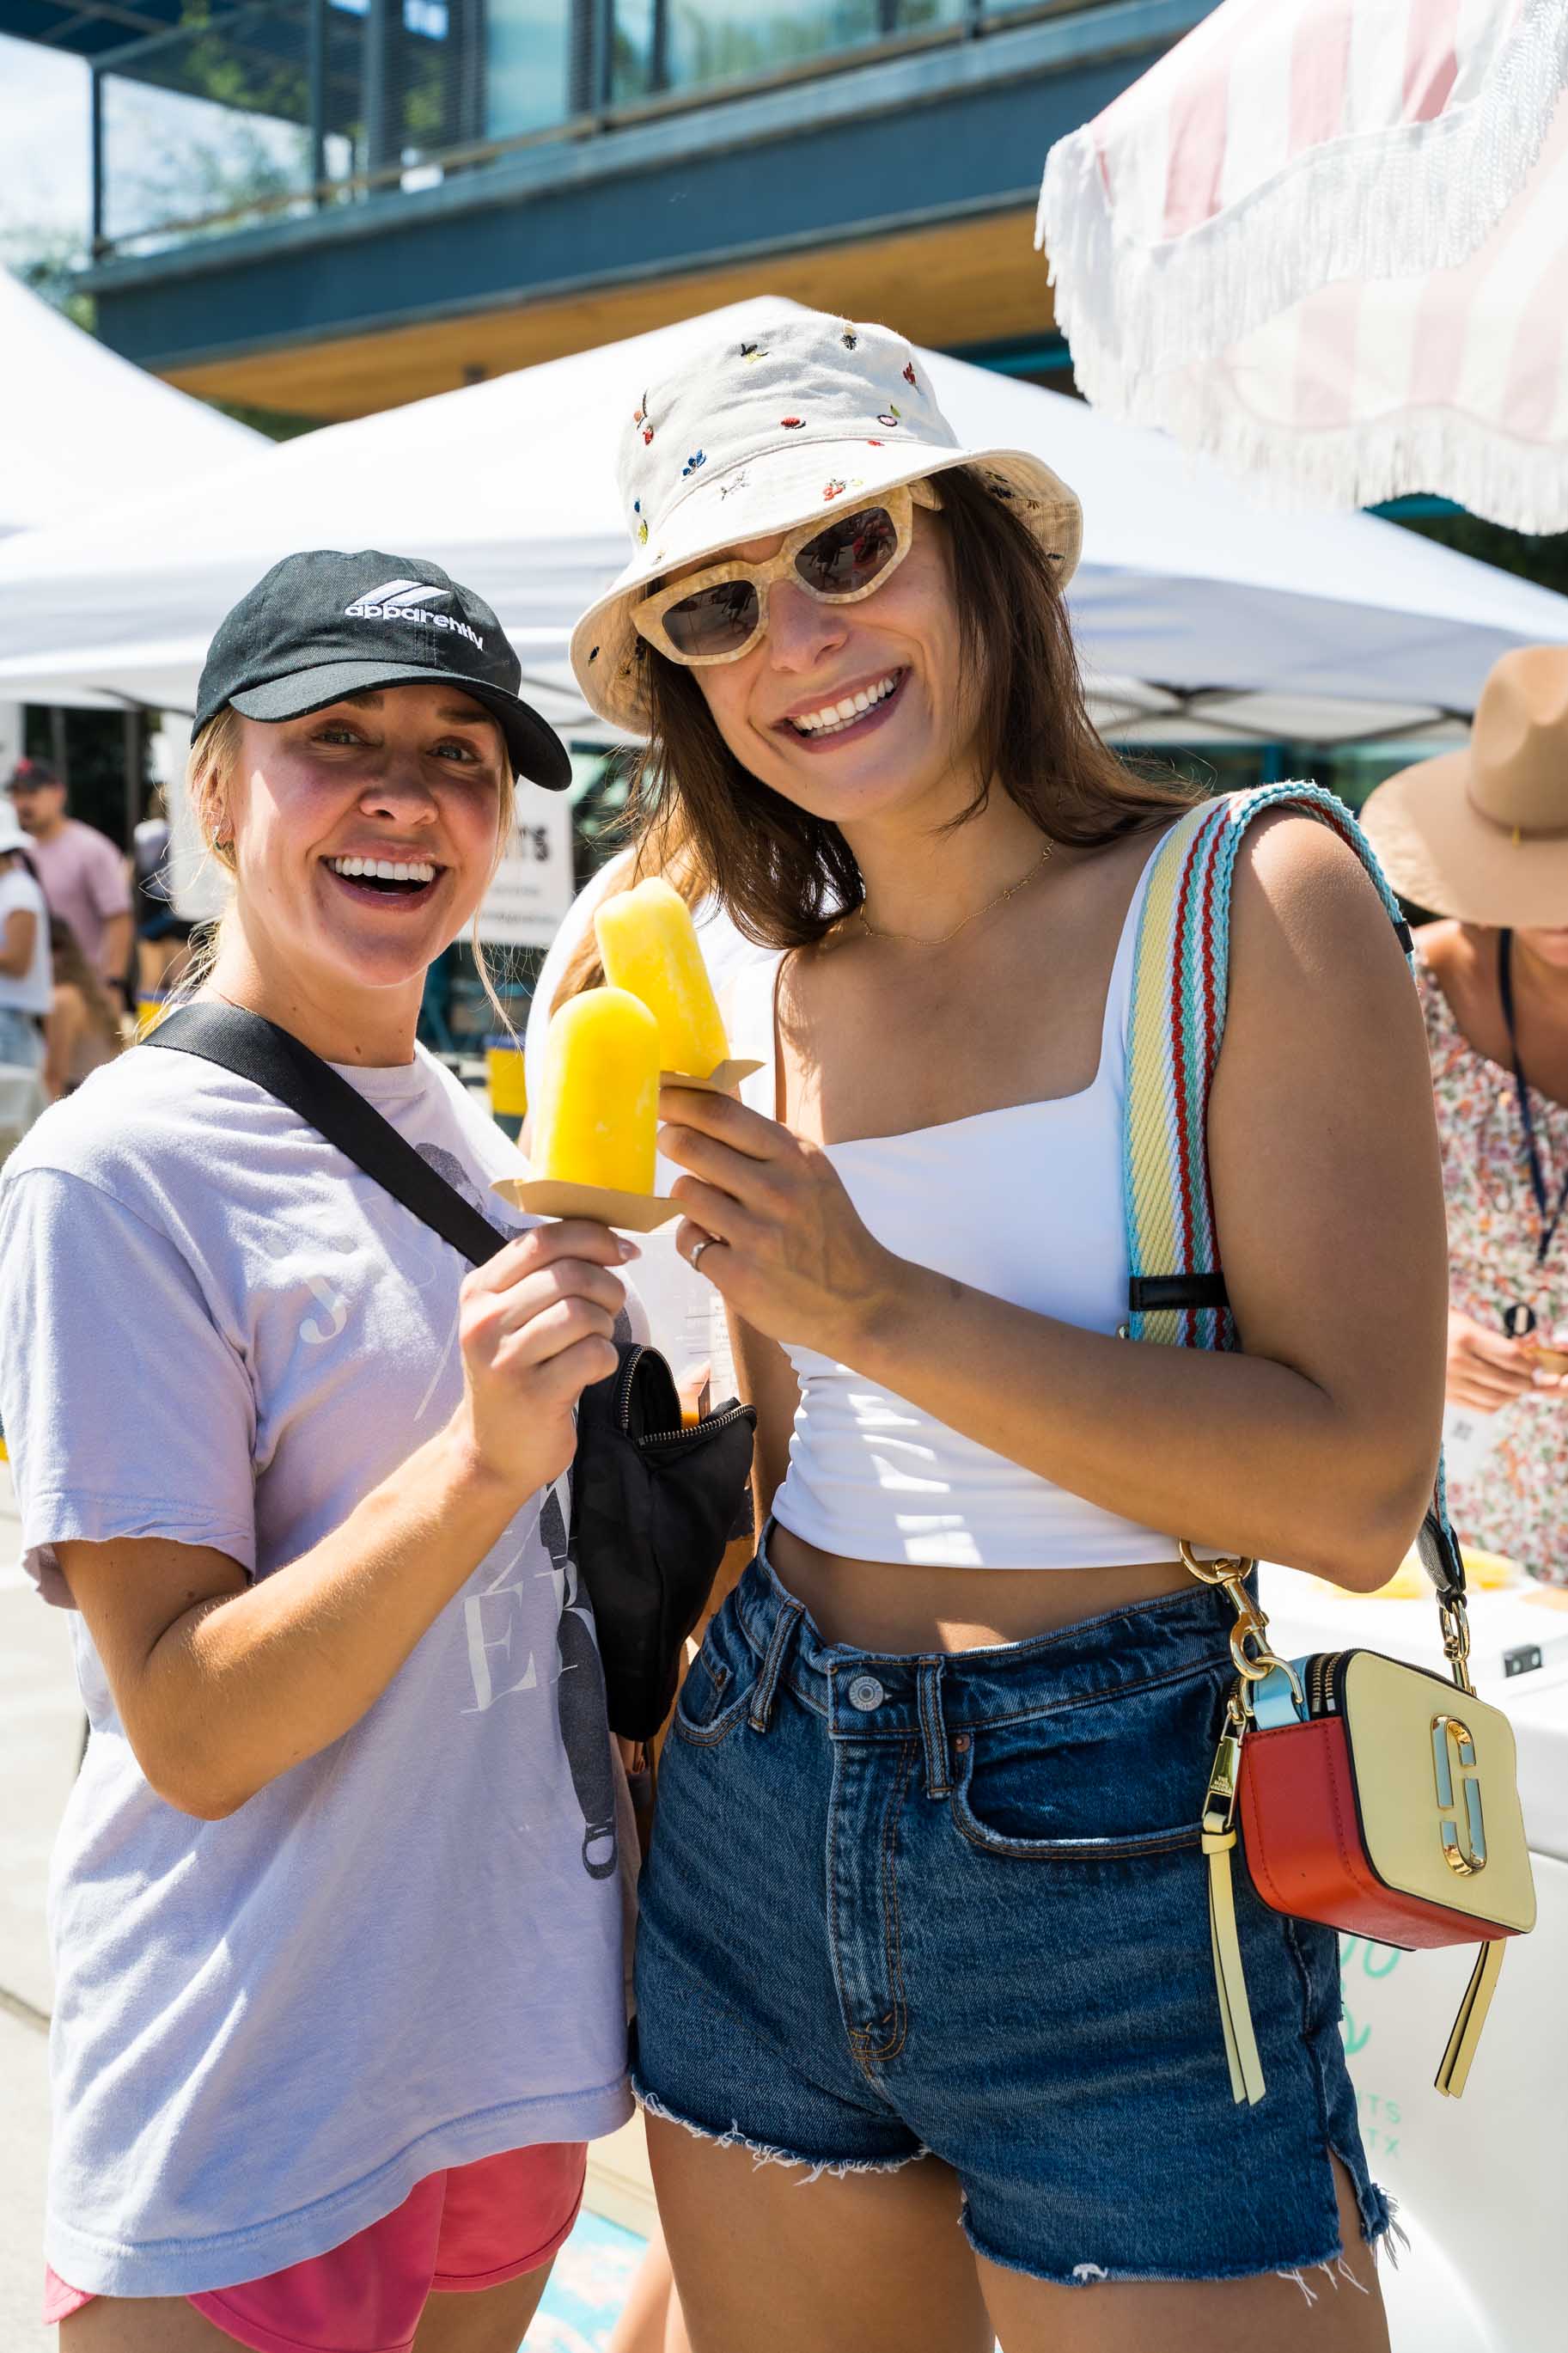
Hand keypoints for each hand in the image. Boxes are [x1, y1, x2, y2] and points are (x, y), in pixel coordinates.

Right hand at [453, 1220, 633, 1496]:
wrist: (491, 1451)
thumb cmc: (515, 1373)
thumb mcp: (511, 1317)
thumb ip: (545, 1275)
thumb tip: (611, 1239)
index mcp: (480, 1290)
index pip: (542, 1240)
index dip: (593, 1238)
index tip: (622, 1251)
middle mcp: (485, 1321)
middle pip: (569, 1275)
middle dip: (606, 1286)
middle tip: (610, 1308)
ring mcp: (505, 1359)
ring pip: (582, 1313)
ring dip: (605, 1324)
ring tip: (596, 1340)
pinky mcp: (534, 1395)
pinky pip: (593, 1354)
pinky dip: (605, 1357)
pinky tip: (591, 1369)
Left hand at [658, 1085, 901, 1358]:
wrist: (861, 1301)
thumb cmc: (826, 1230)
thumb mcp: (811, 1174)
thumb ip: (766, 1144)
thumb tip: (707, 1105)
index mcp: (795, 1158)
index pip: (723, 1113)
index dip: (681, 1099)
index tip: (660, 1091)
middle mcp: (778, 1191)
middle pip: (692, 1146)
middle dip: (672, 1140)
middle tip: (668, 1140)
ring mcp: (758, 1235)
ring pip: (685, 1193)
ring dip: (687, 1197)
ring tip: (706, 1205)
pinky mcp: (740, 1276)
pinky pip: (688, 1240)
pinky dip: (694, 1240)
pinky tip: (715, 1245)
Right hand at [1445, 1310, 1550, 1414]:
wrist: (1397, 1341)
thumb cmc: (1435, 1327)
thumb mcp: (1462, 1323)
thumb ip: (1490, 1340)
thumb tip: (1523, 1358)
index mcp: (1464, 1337)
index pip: (1511, 1356)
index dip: (1529, 1363)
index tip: (1534, 1364)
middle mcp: (1457, 1361)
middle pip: (1507, 1380)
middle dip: (1526, 1382)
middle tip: (1531, 1380)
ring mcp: (1450, 1382)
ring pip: (1496, 1398)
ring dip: (1513, 1396)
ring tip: (1517, 1389)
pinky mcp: (1444, 1397)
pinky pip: (1481, 1408)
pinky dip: (1497, 1405)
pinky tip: (1499, 1396)